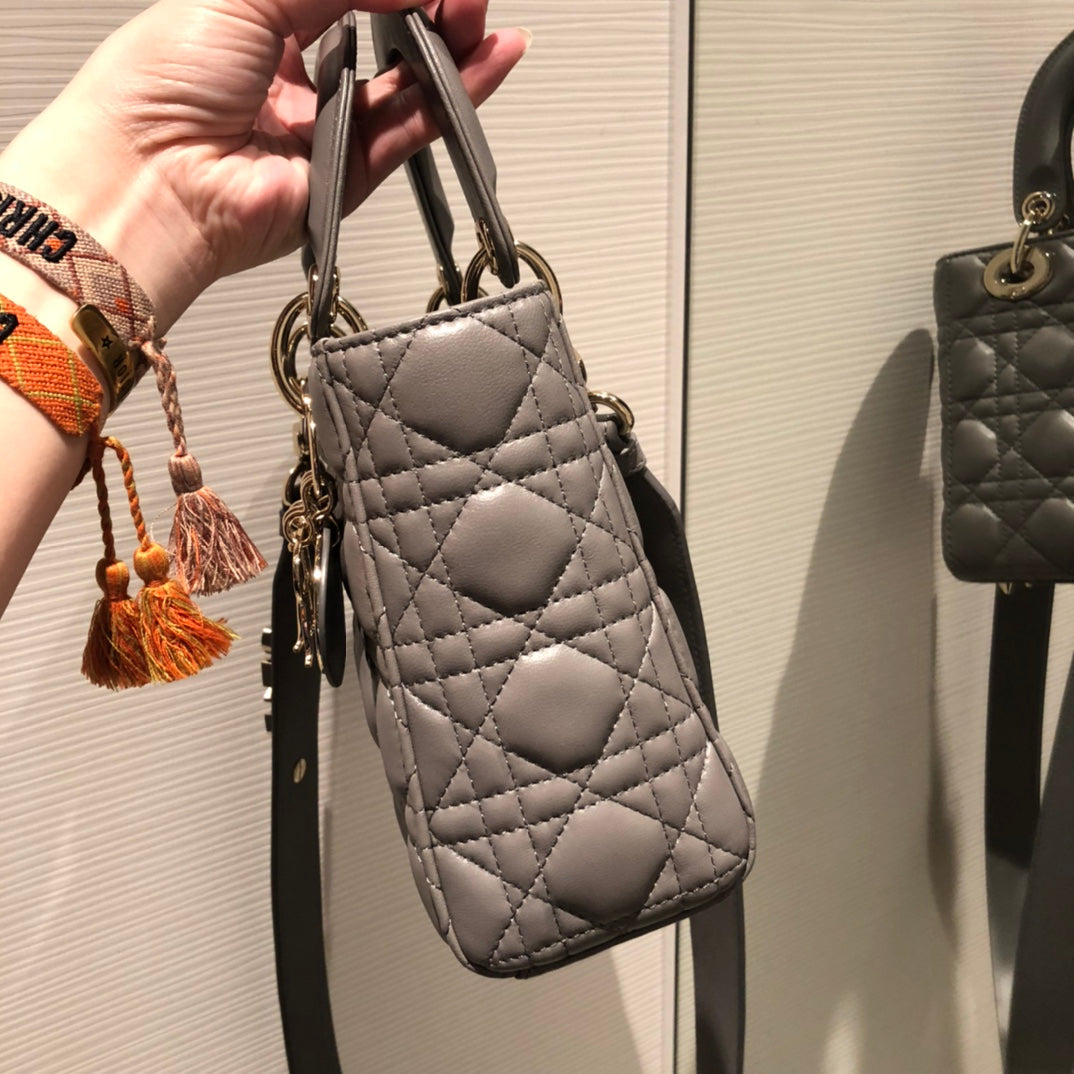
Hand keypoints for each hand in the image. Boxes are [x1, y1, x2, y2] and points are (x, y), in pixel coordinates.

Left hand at [0, 0, 528, 330]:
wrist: (153, 181)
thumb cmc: (161, 84)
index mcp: (259, 21)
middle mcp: (295, 76)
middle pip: (385, 33)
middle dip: (431, 9)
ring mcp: (326, 128)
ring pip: (407, 84)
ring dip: (453, 49)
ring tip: (484, 20)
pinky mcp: (350, 176)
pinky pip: (411, 130)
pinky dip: (456, 97)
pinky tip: (491, 60)